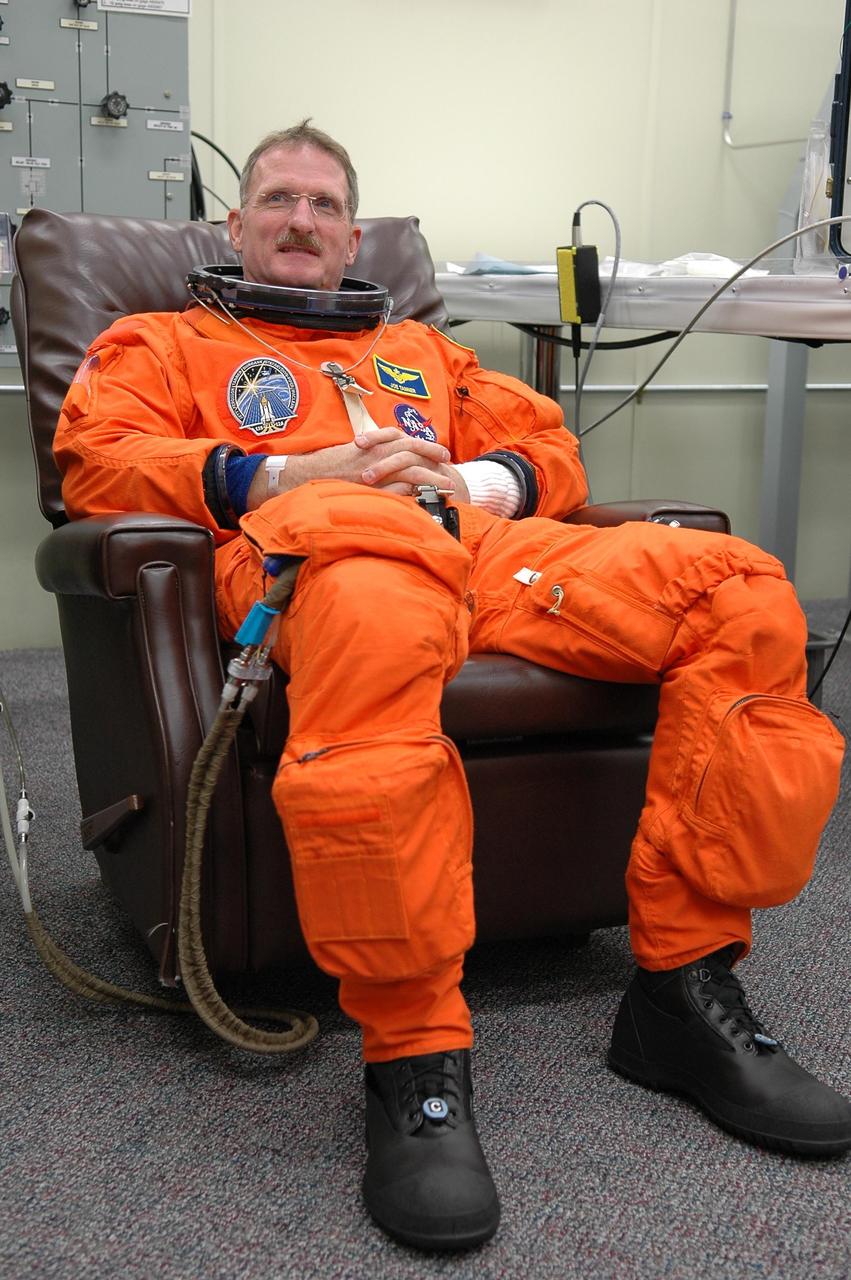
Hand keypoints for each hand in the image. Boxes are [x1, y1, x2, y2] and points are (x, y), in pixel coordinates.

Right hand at [246, 429, 467, 508]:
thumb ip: (369, 455)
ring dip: (430, 478)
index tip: (439, 451)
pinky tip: (426, 500)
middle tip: (449, 466)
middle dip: (433, 458)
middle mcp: (375, 454)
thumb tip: (385, 461)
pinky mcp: (368, 487)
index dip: (424, 444)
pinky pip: (396, 490)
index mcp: (371, 443)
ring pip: (409, 470)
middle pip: (413, 451)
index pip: (404, 439)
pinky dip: (412, 494)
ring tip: (446, 487)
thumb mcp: (350, 453)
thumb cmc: (324, 466)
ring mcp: (372, 471)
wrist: (303, 475)